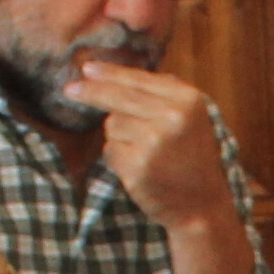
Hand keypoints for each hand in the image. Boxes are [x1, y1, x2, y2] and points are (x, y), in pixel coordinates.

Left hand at [62, 59, 237, 233]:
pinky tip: (141, 168)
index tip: (86, 68)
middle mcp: (171, 118)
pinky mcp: (137, 168)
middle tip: (70, 90)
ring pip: (112, 125)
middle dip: (91, 92)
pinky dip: (119, 159)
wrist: (204, 205)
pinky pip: (110, 151)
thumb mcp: (193, 117)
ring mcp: (153, 144)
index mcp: (187, 100)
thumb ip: (164, 92)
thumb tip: (118, 74)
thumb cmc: (193, 158)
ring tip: (146, 153)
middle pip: (118, 98)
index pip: (139, 79)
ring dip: (119, 137)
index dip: (110, 73)